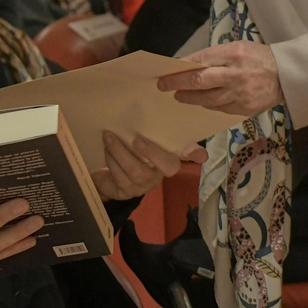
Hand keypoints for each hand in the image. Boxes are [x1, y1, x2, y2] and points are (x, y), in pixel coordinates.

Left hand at [91, 131, 208, 201]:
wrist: (105, 176)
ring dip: (120, 152)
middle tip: (137, 139)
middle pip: (166, 167)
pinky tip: (106, 149)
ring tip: (108, 137)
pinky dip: (112, 161)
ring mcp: (144, 186)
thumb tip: (163, 115)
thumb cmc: (128, 154)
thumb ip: (151, 131)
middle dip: (152, 152)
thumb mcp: (139, 140)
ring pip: (136, 171)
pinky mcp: (126, 192)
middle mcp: (160, 174)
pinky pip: (120, 177)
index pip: (188, 155)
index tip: (202, 154)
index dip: (195, 154)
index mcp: (167, 158)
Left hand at [158, 43, 284, 117]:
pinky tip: (199, 101)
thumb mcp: (238, 48)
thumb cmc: (258, 58)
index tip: (166, 71)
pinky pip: (219, 108)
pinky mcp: (243, 109)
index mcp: (233, 54)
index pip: (200, 60)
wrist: (286, 77)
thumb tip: (188, 65)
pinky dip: (206, 104)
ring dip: (189, 98)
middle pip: (199, 81)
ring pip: (206, 99)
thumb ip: (215, 56)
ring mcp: (239, 94)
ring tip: (179, 96)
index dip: (181, 68)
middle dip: (178, 84)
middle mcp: (235, 74)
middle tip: (163, 86)